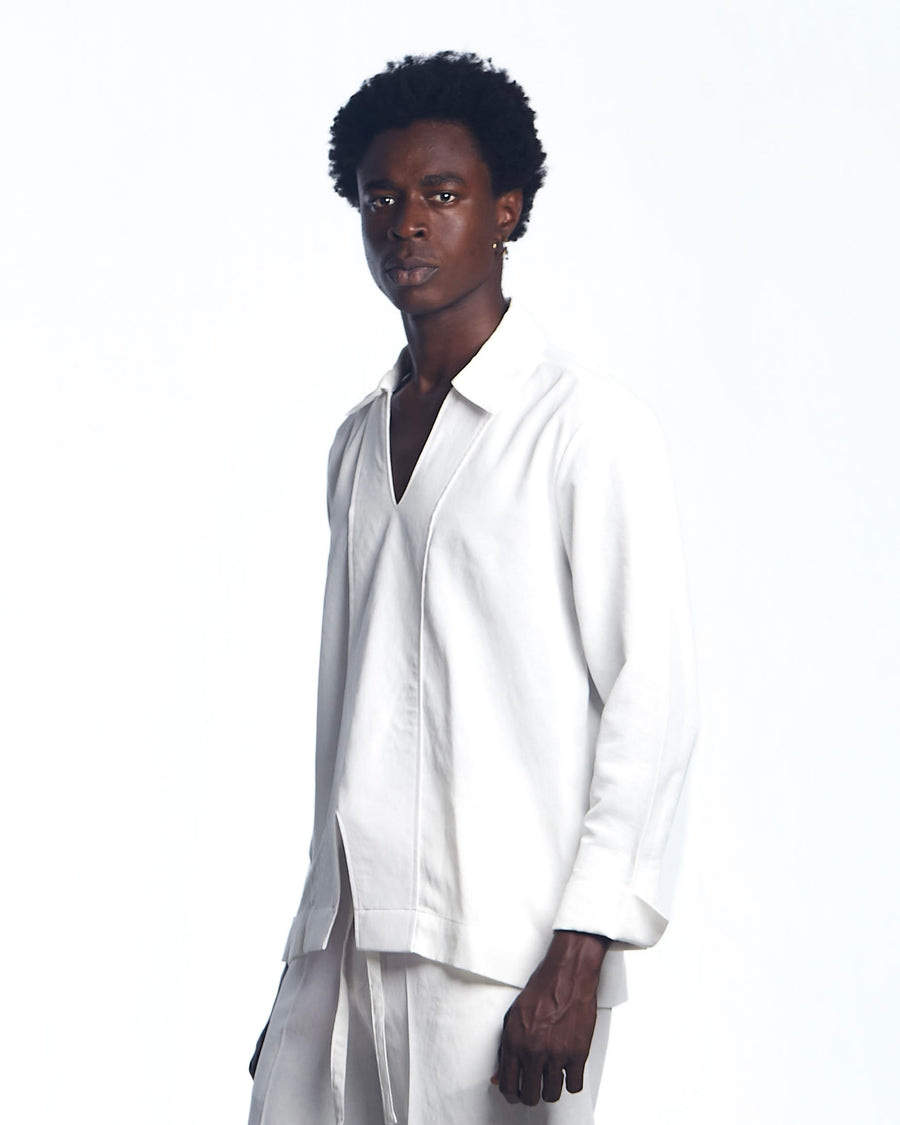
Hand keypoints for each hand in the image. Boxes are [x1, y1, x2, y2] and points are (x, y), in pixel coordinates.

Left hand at [491, 930, 608, 1105]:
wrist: (567, 975)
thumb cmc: (542, 991)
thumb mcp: (513, 1017)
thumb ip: (504, 1048)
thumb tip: (499, 1075)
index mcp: (514, 1042)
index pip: (508, 1085)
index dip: (512, 1094)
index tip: (516, 1093)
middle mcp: (533, 1051)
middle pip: (530, 1095)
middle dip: (531, 1094)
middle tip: (534, 1087)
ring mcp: (556, 1054)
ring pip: (552, 1094)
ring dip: (551, 1089)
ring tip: (551, 1078)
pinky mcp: (577, 1054)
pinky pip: (574, 1085)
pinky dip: (571, 1081)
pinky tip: (568, 1070)